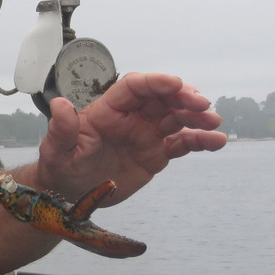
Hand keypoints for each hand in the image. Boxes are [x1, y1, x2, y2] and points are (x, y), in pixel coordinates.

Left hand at [37, 72, 225, 204]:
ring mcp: (145, 134)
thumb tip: (60, 105)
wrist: (70, 192)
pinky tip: (217, 141)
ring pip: (176, 117)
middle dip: (183, 96)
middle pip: (161, 98)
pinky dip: (200, 140)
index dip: (155, 82)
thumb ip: (62, 129)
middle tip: (202, 104)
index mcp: (107, 109)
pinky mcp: (156, 153)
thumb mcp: (57, 150)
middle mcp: (130, 117)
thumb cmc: (60, 165)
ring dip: (196, 115)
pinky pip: (181, 143)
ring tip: (214, 121)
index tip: (176, 84)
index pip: (134, 87)